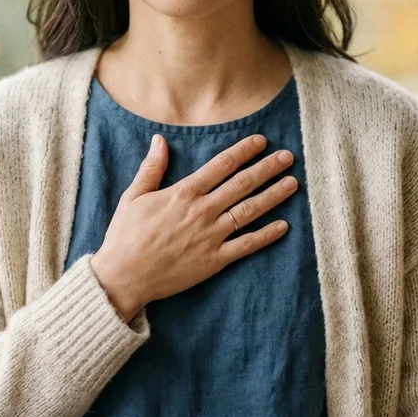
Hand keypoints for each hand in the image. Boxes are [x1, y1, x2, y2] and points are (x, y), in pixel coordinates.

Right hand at [90, 133, 297, 320]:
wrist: (124, 276)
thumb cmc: (125, 236)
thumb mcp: (133, 196)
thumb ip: (151, 168)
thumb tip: (159, 140)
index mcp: (183, 193)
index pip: (221, 165)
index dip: (244, 151)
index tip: (261, 141)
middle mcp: (202, 211)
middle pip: (242, 184)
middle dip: (267, 168)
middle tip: (287, 157)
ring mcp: (211, 236)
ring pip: (249, 211)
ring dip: (273, 196)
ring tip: (293, 183)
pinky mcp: (214, 260)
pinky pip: (246, 245)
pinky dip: (266, 235)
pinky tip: (284, 226)